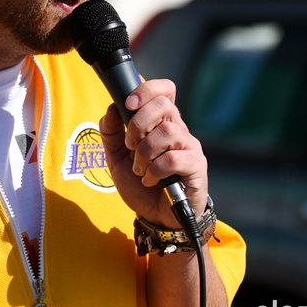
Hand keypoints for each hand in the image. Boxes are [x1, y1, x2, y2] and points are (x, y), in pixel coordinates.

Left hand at [99, 79, 208, 228]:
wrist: (156, 217)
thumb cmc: (140, 184)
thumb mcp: (116, 157)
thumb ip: (110, 132)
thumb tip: (111, 106)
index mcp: (160, 122)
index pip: (164, 90)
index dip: (147, 90)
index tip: (129, 104)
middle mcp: (178, 129)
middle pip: (164, 104)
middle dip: (138, 124)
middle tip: (130, 146)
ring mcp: (189, 146)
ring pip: (168, 131)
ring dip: (145, 152)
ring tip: (139, 169)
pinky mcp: (196, 166)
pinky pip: (175, 157)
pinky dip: (155, 169)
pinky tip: (150, 179)